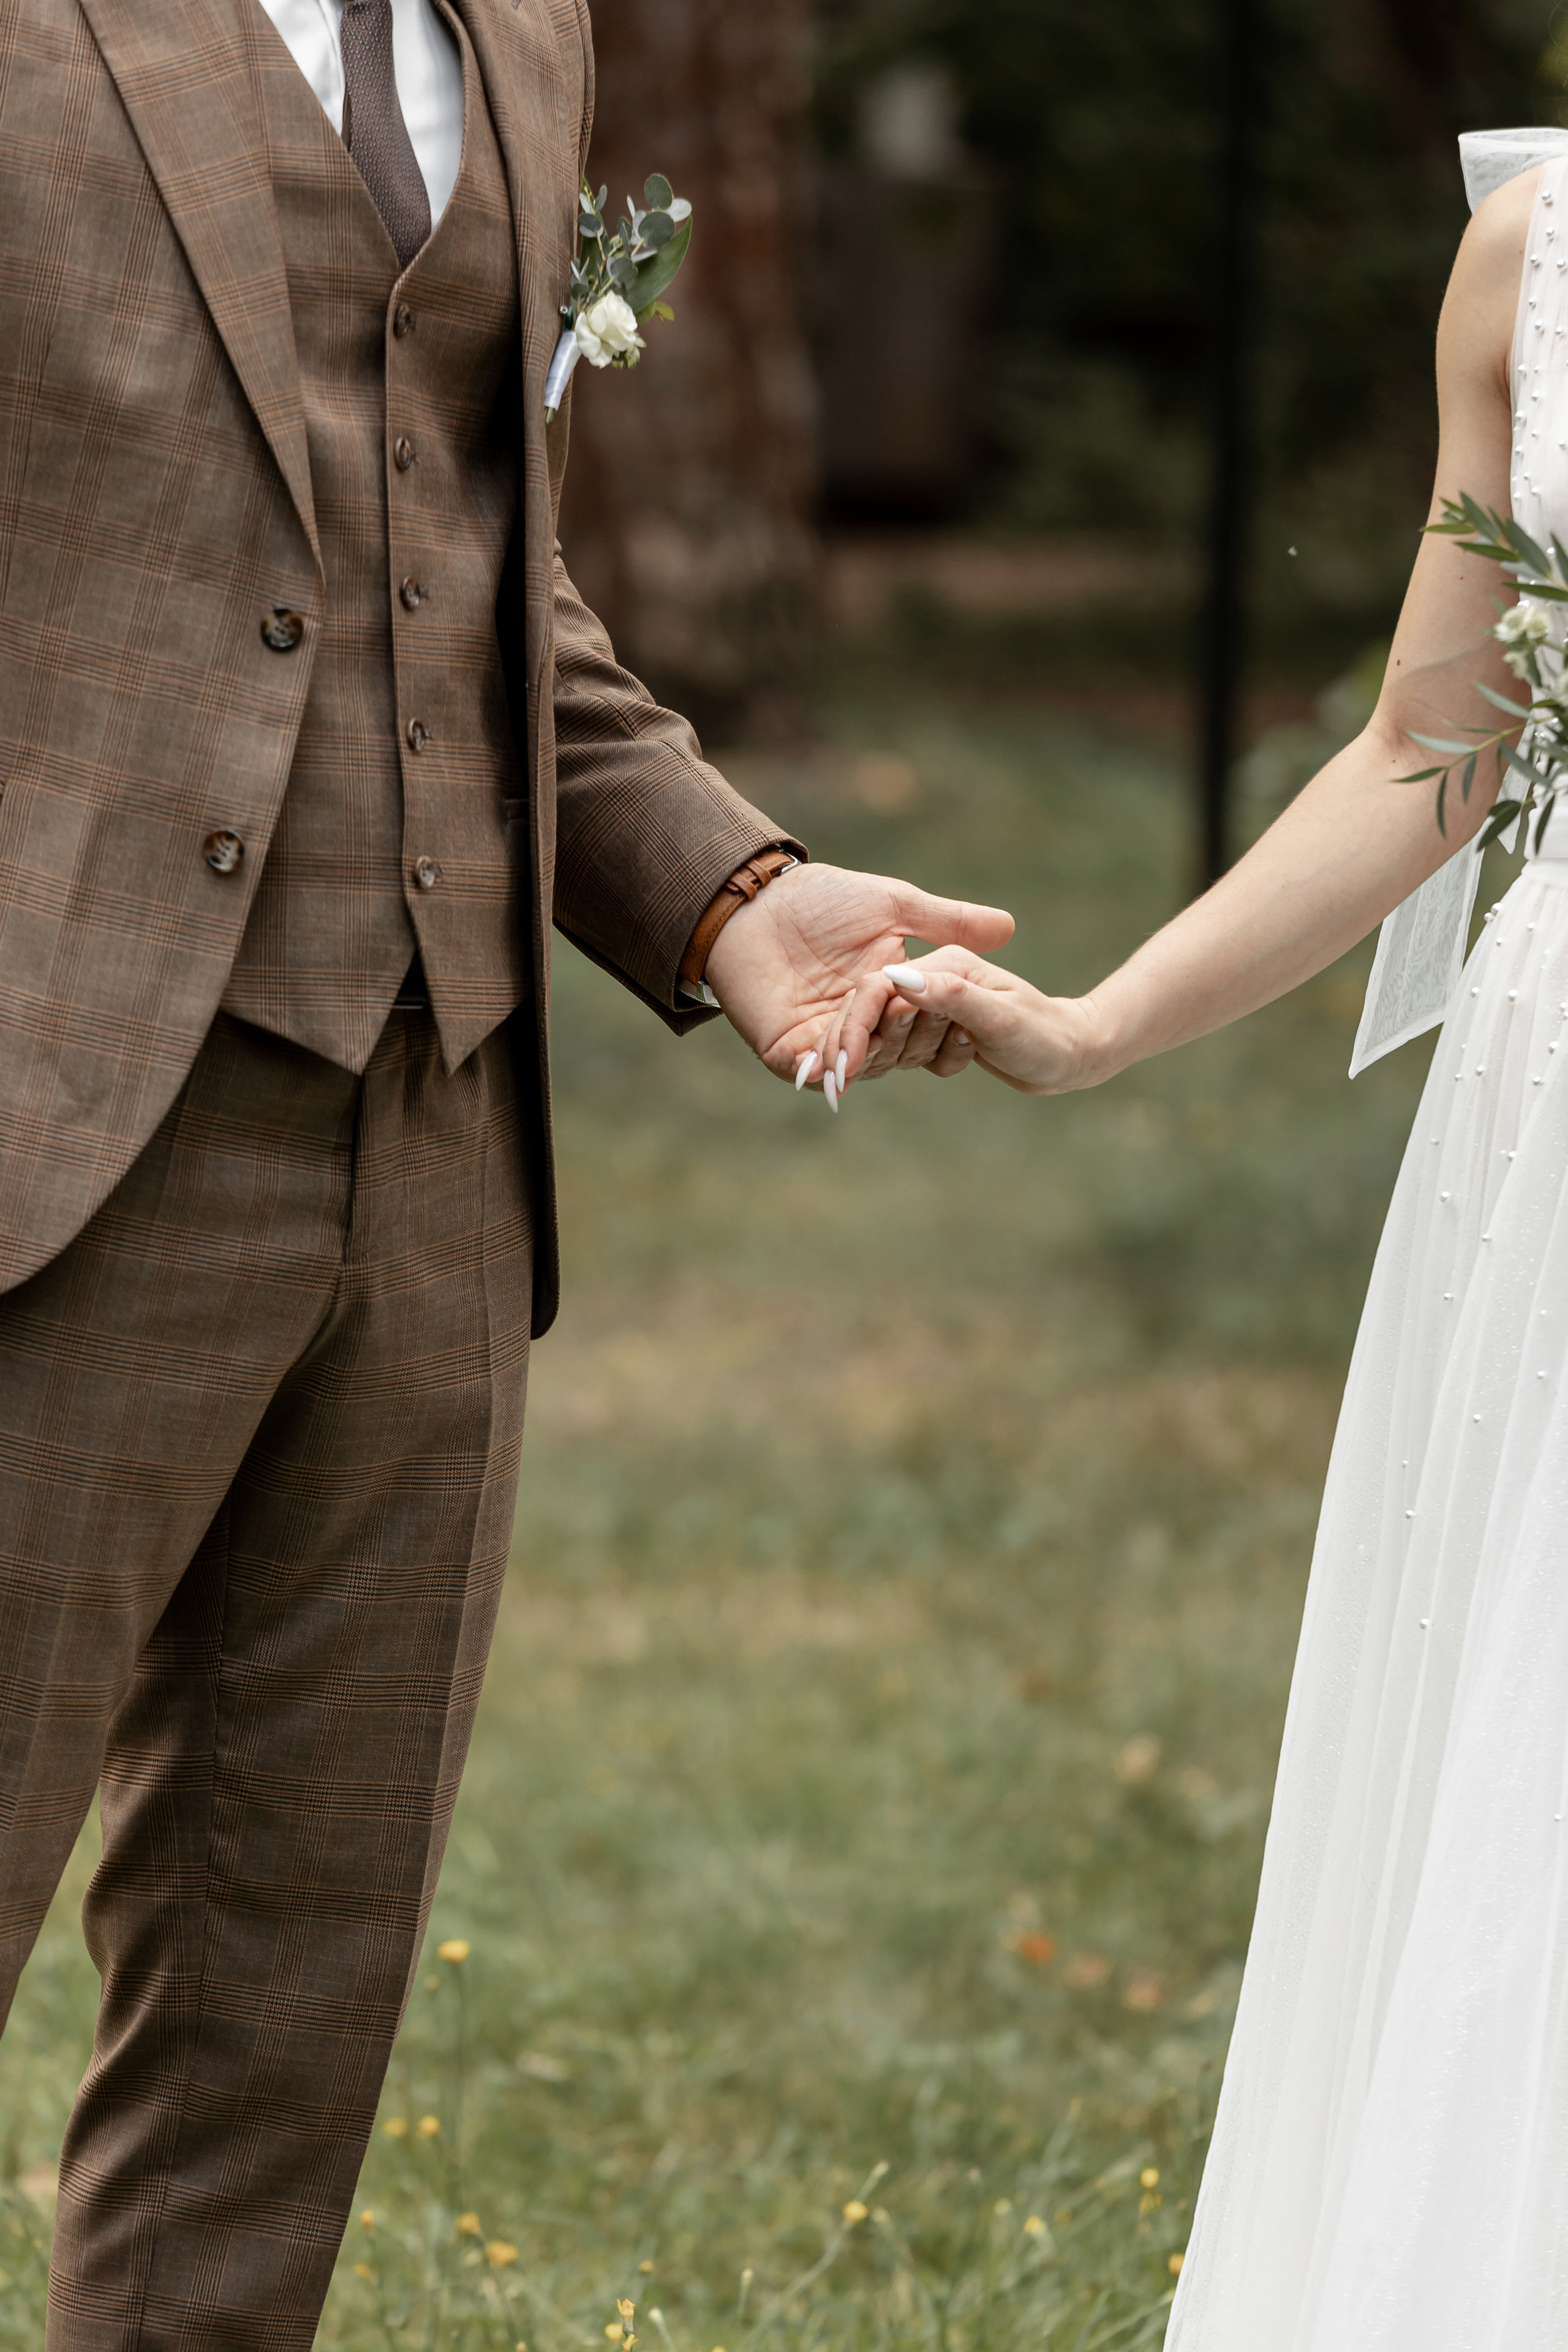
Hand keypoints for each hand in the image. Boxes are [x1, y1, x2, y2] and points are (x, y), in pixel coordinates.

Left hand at [704, 863, 1013, 1099]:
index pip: (927, 1026)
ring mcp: (824, 1041)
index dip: (945, 1023)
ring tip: (882, 1029)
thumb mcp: (895, 904)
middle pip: (901, 1051)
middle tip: (916, 1011)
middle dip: (911, 1037)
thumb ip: (948, 919)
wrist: (754, 903)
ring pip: (863, 1063)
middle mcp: (862, 1025)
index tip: (963, 1013)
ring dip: (875, 1049)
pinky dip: (832, 1069)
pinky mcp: (788, 1052)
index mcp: (891, 996)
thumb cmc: (820, 899)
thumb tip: (1009, 927)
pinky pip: (816, 1071)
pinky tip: (843, 1064)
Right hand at [844, 946, 1104, 1096]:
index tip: (840, 1063)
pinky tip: (966, 1059)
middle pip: (874, 1012)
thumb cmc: (1045, 1037)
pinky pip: (909, 1050)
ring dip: (909, 1055)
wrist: (1072, 1054)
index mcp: (943, 964)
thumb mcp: (1002, 1020)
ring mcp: (934, 1003)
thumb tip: (899, 981)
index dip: (854, 1025)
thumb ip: (952, 997)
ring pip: (889, 1035)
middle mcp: (933, 979)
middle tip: (869, 1073)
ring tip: (964, 1050)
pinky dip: (927, 1061)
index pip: (878, 989)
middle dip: (869, 1045)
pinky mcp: (937, 1026)